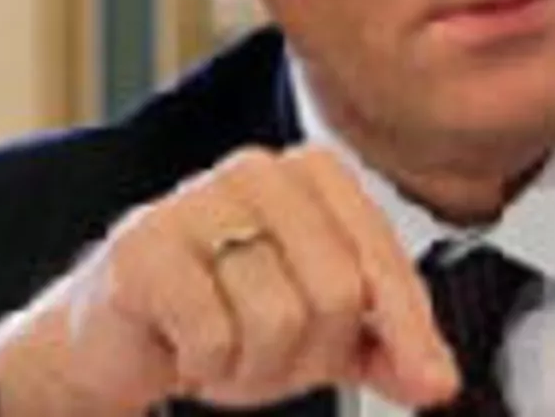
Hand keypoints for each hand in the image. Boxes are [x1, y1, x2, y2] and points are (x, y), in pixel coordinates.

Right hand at [0, 147, 458, 415]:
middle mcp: (260, 171)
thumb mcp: (323, 330)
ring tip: (227, 348)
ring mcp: (197, 200)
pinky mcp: (144, 245)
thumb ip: (389, 347)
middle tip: (271, 356)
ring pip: (278, 318)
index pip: (383, 259)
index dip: (410, 331)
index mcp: (315, 174)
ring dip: (254, 365)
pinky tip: (185, 346)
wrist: (119, 334)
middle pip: (338, 292)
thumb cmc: (228, 314)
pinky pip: (213, 335)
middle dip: (311, 352)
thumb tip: (436, 379)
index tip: (432, 383)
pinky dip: (207, 365)